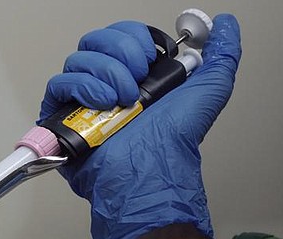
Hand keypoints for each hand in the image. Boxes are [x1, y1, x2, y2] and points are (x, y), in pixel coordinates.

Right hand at [39, 15, 240, 238]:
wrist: (149, 169)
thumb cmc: (172, 142)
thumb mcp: (210, 90)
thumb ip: (222, 53)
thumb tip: (225, 25)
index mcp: (136, 75)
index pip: (120, 34)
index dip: (132, 37)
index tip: (149, 57)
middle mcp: (107, 85)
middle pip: (95, 41)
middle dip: (120, 53)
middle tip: (137, 80)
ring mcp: (82, 101)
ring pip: (77, 60)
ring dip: (105, 74)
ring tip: (123, 100)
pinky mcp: (61, 118)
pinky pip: (57, 85)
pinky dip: (82, 87)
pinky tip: (104, 104)